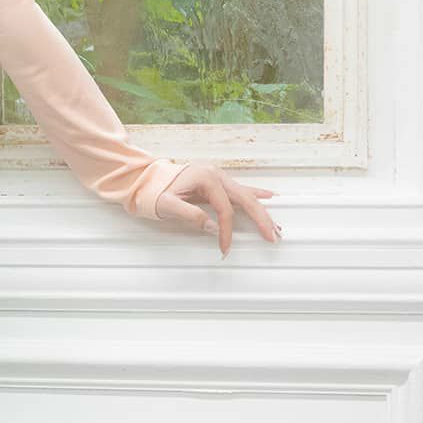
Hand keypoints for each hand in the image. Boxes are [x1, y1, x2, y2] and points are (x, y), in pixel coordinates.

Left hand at [153, 163, 282, 255]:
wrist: (147, 180)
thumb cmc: (154, 191)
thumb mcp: (167, 205)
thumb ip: (190, 215)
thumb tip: (211, 227)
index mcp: (206, 178)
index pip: (225, 209)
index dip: (227, 230)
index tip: (225, 247)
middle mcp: (216, 175)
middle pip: (244, 199)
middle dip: (261, 218)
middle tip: (271, 235)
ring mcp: (218, 177)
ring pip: (246, 195)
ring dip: (261, 210)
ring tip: (275, 225)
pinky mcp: (217, 181)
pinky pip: (240, 190)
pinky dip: (255, 195)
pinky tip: (269, 197)